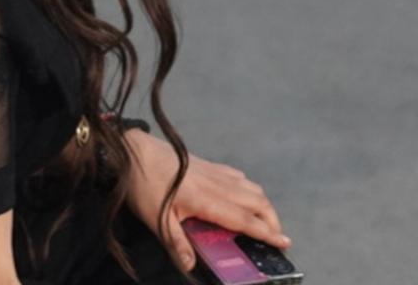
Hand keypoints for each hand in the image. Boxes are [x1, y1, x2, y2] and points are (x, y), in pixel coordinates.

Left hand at [122, 129, 290, 271]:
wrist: (134, 151)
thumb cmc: (144, 184)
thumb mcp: (156, 219)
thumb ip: (176, 243)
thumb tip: (190, 266)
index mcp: (207, 200)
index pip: (245, 219)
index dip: (266, 232)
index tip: (284, 242)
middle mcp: (217, 184)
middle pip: (257, 201)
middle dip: (272, 220)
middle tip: (279, 236)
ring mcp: (214, 172)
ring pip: (251, 187)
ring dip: (264, 204)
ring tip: (266, 220)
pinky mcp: (208, 164)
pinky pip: (238, 177)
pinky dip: (250, 189)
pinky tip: (244, 196)